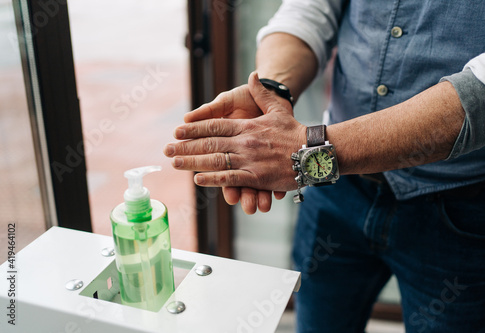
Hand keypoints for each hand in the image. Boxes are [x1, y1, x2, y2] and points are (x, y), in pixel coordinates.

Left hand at [165, 72, 305, 210]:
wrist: (314, 151)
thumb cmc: (295, 131)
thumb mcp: (278, 108)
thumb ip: (262, 93)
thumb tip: (253, 75)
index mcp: (247, 126)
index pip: (214, 125)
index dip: (194, 128)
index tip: (177, 131)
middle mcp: (244, 142)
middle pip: (209, 143)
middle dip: (185, 146)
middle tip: (166, 149)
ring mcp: (249, 160)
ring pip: (215, 160)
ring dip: (192, 162)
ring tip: (175, 163)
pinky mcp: (257, 177)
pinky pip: (231, 178)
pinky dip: (214, 179)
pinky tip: (198, 180)